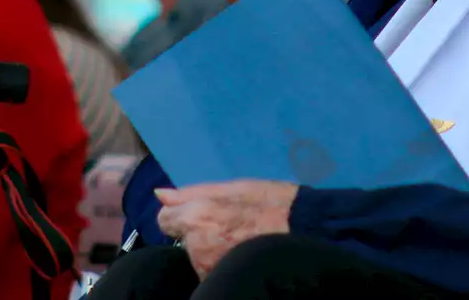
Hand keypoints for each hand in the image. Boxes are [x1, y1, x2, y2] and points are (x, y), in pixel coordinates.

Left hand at [156, 181, 297, 278]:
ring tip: (242, 242)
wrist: (308, 232)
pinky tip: (244, 256)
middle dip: (201, 235)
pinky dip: (224, 266)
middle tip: (231, 229)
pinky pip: (213, 272)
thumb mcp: (235, 188)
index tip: (203, 217)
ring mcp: (208, 269)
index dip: (183, 216)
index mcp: (196, 217)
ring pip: (199, 258)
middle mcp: (197, 247)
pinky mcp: (220, 281)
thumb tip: (160, 195)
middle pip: (185, 240)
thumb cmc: (273, 204)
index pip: (165, 220)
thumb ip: (193, 192)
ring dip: (213, 252)